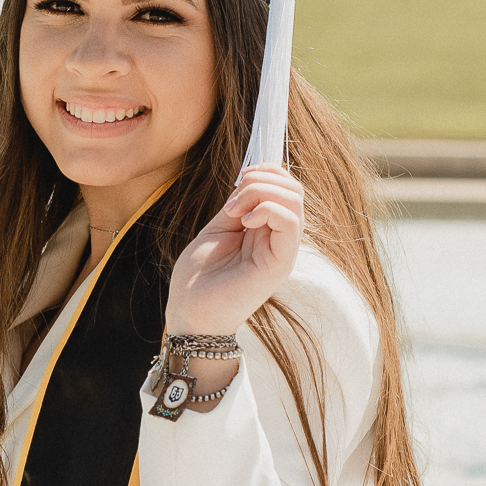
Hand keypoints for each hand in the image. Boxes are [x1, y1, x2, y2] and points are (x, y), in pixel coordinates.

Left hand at [164, 166, 302, 336]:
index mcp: (266, 231)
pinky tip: (245, 222)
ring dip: (261, 192)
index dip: (264, 172)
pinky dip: (268, 209)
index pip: (285, 187)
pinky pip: (291, 222)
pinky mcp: (280, 264)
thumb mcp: (217, 229)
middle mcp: (279, 240)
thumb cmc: (198, 278)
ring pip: (295, 199)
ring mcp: (282, 252)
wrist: (190, 314)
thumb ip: (237, 205)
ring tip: (236, 212)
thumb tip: (251, 179)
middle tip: (233, 202)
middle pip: (294, 189)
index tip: (237, 183)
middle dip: (261, 179)